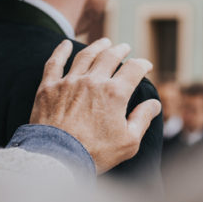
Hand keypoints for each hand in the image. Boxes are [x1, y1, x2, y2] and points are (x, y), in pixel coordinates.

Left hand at [30, 38, 161, 173]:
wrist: (56, 159)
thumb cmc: (95, 154)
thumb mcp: (128, 142)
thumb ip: (142, 120)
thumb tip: (154, 104)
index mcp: (114, 93)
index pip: (134, 69)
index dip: (143, 65)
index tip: (146, 66)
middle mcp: (92, 81)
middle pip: (110, 57)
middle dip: (120, 50)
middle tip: (125, 48)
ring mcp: (69, 82)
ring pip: (85, 56)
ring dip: (97, 46)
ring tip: (104, 42)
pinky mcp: (48, 87)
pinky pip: (54, 63)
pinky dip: (60, 51)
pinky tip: (65, 44)